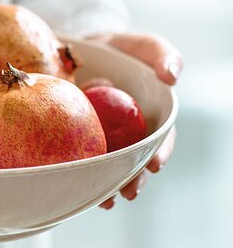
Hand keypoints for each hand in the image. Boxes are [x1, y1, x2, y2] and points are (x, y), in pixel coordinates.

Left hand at [87, 32, 181, 208]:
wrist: (77, 52)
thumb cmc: (117, 50)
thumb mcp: (141, 47)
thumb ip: (161, 55)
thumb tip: (172, 76)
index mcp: (149, 118)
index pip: (160, 140)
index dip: (160, 153)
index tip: (154, 164)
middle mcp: (129, 135)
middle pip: (135, 162)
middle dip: (134, 180)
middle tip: (129, 191)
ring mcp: (102, 141)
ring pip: (108, 169)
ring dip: (108, 187)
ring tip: (105, 200)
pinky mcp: (76, 143)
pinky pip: (79, 163)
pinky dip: (78, 177)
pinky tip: (74, 188)